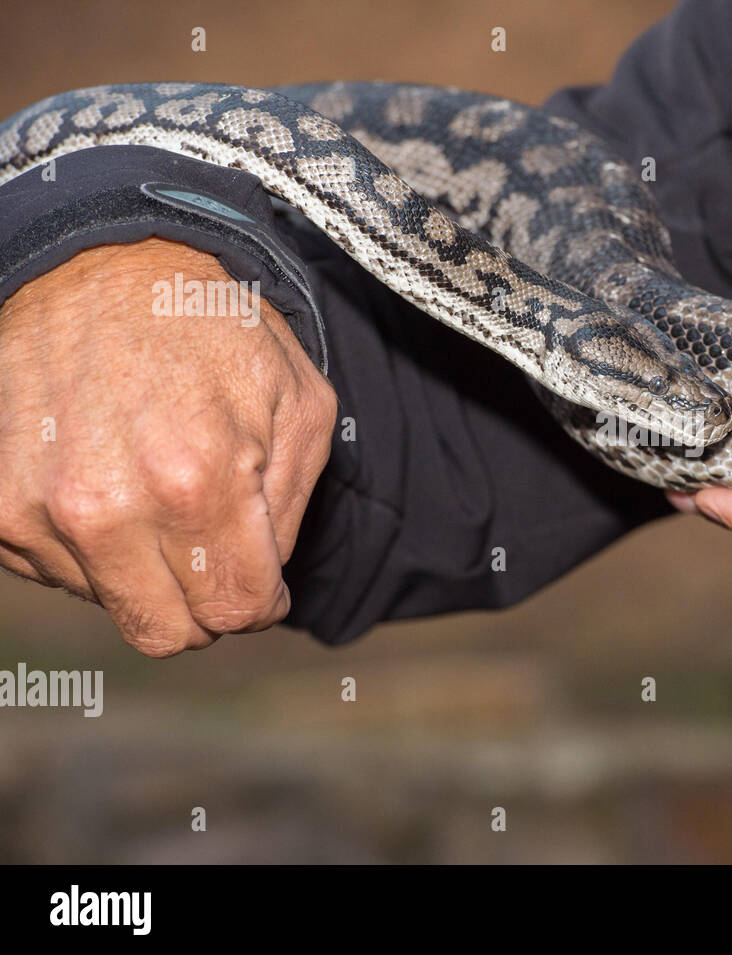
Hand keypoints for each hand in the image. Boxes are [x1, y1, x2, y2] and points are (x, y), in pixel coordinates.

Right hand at [0, 238, 335, 654]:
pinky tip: (107, 477)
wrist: (99, 263)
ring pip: (111, 604)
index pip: (237, 613)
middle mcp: (106, 509)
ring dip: (144, 569)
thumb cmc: (215, 328)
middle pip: (169, 632)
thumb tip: (264, 579)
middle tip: (214, 550)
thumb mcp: (299, 403)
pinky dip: (90, 546)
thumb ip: (293, 509)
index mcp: (196, 484)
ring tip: (154, 489)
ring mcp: (37, 510)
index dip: (261, 602)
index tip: (261, 576)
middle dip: (205, 603)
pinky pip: (55, 571)